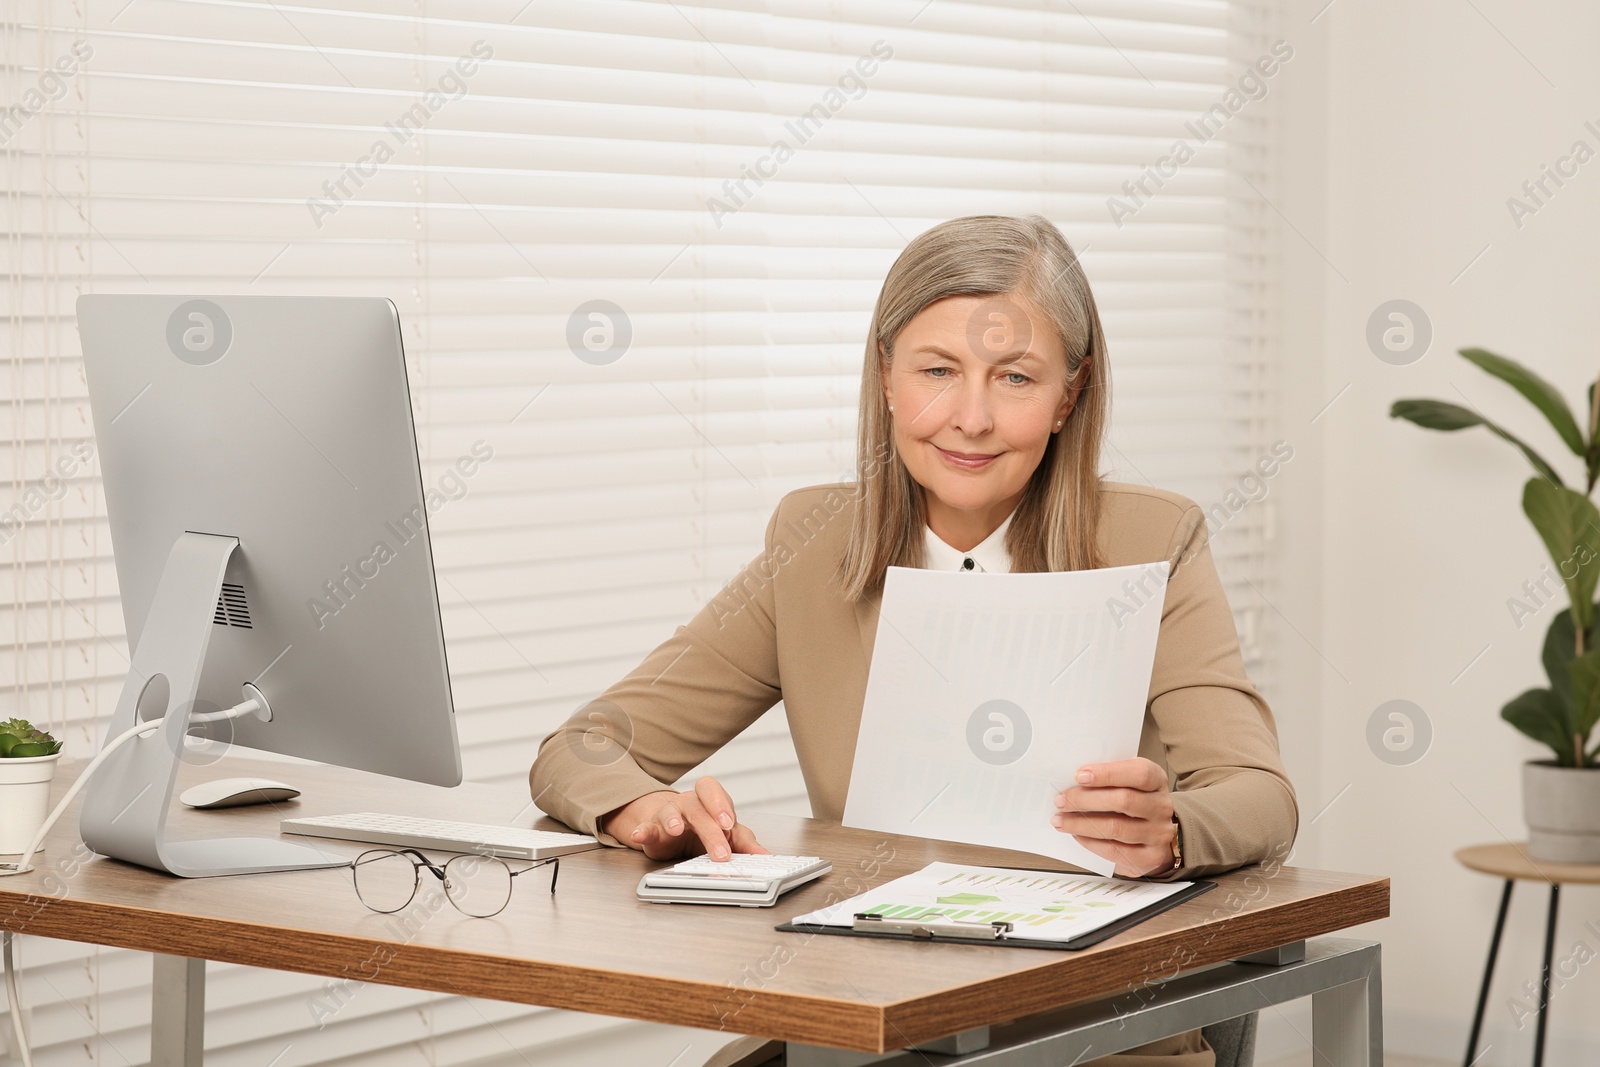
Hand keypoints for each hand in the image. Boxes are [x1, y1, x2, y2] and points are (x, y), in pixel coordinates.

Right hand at [600, 776, 768, 860]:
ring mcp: (669, 814)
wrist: (673, 830)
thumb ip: (746, 843)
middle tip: (720, 850)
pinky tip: (640, 835)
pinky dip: (643, 830)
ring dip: (674, 820)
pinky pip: (647, 827)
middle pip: (698, 808)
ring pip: (671, 813)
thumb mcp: (727, 834)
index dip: (721, 805)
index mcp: (709, 801)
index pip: (714, 792)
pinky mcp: (652, 828)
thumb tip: (766, 856)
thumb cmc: (704, 828)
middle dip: (709, 827)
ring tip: (676, 830)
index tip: (729, 823)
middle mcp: (689, 803)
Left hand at [1052, 758, 1177, 877]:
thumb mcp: (1128, 783)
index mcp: (1156, 781)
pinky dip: (1090, 842)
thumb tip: (1074, 781)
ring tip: (1061, 820)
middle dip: (1086, 799)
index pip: (1139, 773)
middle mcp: (1161, 807)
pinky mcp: (1150, 857)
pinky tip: (1077, 835)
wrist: (1156, 834)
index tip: (1080, 775)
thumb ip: (1107, 779)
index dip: (1108, 774)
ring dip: (1082, 824)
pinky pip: (1115, 850)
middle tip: (1061, 800)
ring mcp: (1158, 833)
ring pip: (1116, 827)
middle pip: (1124, 800)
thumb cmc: (1135, 802)